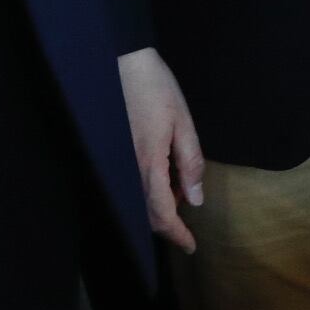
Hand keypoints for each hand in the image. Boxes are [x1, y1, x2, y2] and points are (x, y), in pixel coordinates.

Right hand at [117, 47, 205, 251]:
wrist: (121, 62)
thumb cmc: (156, 89)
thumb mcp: (183, 123)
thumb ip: (190, 163)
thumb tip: (195, 199)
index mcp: (148, 164)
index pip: (162, 214)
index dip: (177, 235)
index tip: (191, 247)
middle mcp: (128, 169)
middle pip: (147, 213)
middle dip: (170, 220)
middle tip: (190, 205)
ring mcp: (118, 162)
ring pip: (139, 199)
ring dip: (160, 202)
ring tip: (180, 182)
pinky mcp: (114, 153)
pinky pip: (132, 183)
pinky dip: (150, 188)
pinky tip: (164, 172)